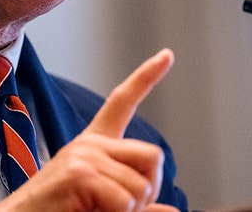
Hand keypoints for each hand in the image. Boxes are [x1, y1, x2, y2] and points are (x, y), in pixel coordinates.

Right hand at [0, 49, 178, 211]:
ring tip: (95, 211)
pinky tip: (89, 211)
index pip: (122, 102)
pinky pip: (123, 200)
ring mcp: (83, 155)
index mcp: (94, 145)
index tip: (166, 55)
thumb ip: (135, 202)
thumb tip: (172, 211)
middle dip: (148, 189)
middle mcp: (89, 144)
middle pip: (153, 156)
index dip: (146, 77)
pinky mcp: (79, 173)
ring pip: (141, 186)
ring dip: (129, 210)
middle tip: (119, 207)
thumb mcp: (103, 203)